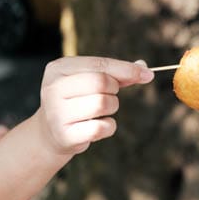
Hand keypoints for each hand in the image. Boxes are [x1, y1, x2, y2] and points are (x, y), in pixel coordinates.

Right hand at [36, 56, 153, 155]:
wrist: (51, 132)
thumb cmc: (77, 100)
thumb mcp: (90, 80)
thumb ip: (117, 73)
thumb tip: (144, 68)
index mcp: (58, 68)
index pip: (99, 64)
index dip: (126, 69)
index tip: (148, 74)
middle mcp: (53, 88)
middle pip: (101, 82)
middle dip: (114, 89)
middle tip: (110, 95)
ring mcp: (56, 113)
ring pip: (102, 104)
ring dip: (112, 107)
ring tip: (100, 111)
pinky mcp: (64, 135)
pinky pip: (101, 128)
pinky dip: (108, 126)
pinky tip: (97, 126)